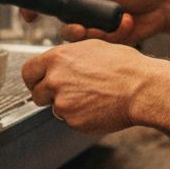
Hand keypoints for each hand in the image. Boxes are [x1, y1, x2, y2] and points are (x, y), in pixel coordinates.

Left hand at [21, 40, 162, 133]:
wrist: (141, 89)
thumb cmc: (124, 67)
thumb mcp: (92, 47)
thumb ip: (68, 56)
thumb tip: (59, 61)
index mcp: (57, 58)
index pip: (28, 70)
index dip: (34, 78)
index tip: (39, 82)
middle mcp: (55, 79)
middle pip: (36, 93)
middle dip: (47, 95)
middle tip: (67, 93)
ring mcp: (62, 102)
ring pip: (55, 108)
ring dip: (67, 106)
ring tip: (91, 97)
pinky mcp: (72, 121)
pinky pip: (70, 120)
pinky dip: (80, 117)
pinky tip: (97, 107)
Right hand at [23, 0, 169, 44]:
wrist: (165, 4)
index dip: (37, 7)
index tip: (28, 15)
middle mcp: (85, 8)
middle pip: (63, 23)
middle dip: (72, 27)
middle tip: (81, 26)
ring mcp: (96, 25)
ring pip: (78, 37)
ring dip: (92, 32)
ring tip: (110, 23)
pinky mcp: (108, 39)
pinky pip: (98, 44)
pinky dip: (112, 34)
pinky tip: (127, 23)